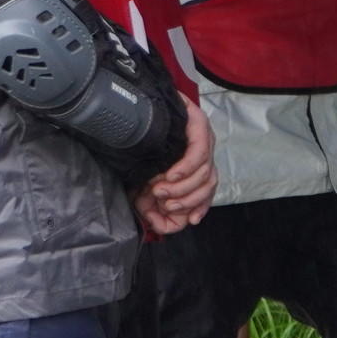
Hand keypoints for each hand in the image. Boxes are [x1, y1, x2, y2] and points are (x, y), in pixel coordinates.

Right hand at [132, 100, 212, 237]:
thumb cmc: (135, 148)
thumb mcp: (143, 183)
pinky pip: (199, 152)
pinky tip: (171, 175)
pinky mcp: (198, 123)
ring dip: (183, 187)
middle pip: (209, 183)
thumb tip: (169, 227)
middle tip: (163, 203)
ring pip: (206, 172)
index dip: (201, 205)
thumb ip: (157, 204)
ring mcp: (203, 136)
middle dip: (187, 199)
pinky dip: (186, 168)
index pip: (208, 188)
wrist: (127, 110)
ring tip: (160, 190)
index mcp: (195, 163)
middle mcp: (204, 150)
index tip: (191, 220)